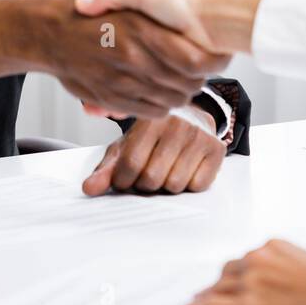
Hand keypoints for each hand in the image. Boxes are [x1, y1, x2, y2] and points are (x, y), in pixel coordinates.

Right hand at [0, 0, 229, 118]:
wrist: (49, 33)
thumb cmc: (91, 6)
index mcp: (143, 29)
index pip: (196, 58)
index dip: (213, 60)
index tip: (217, 54)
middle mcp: (134, 59)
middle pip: (189, 83)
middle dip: (200, 77)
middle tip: (201, 68)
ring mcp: (123, 83)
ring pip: (173, 100)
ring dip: (183, 91)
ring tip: (182, 79)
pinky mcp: (113, 101)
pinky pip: (153, 112)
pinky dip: (164, 105)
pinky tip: (162, 91)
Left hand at [82, 108, 224, 195]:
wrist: (192, 116)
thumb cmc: (155, 134)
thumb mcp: (127, 146)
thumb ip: (107, 168)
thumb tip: (89, 188)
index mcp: (150, 120)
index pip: (130, 164)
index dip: (123, 180)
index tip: (125, 178)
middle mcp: (177, 125)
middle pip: (152, 178)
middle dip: (144, 184)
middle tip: (147, 173)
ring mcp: (199, 136)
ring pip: (174, 185)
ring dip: (167, 185)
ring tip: (166, 169)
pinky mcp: (217, 149)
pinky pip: (197, 185)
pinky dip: (189, 184)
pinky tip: (185, 169)